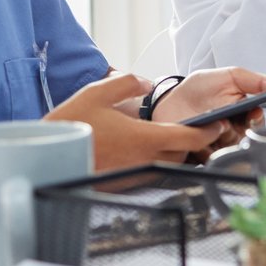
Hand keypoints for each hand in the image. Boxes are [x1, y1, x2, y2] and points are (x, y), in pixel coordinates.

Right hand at [47, 72, 223, 168]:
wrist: (47, 158)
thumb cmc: (71, 125)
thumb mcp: (98, 92)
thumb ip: (127, 83)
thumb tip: (146, 83)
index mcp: (144, 138)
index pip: (189, 138)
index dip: (208, 131)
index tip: (217, 123)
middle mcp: (143, 159)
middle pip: (182, 152)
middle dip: (191, 140)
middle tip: (194, 125)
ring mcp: (133, 173)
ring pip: (167, 163)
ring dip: (174, 151)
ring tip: (170, 134)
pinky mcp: (123, 182)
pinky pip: (150, 170)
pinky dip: (155, 159)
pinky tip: (143, 146)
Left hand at [149, 67, 265, 154]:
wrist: (168, 101)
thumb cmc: (200, 88)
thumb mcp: (229, 76)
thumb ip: (256, 80)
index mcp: (243, 112)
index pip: (258, 120)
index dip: (257, 118)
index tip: (252, 113)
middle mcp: (234, 129)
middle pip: (245, 136)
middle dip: (235, 127)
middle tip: (225, 119)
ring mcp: (218, 143)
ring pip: (229, 146)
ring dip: (218, 135)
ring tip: (206, 122)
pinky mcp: (203, 154)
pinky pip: (211, 157)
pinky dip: (205, 146)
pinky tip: (197, 134)